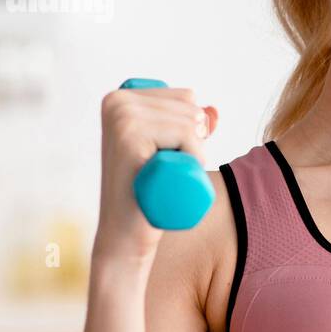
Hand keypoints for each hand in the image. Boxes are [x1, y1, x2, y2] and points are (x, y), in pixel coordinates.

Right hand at [93, 86, 217, 263]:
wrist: (125, 235)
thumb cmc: (150, 193)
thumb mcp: (169, 150)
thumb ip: (189, 125)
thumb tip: (214, 111)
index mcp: (121, 97)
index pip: (186, 96)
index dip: (192, 129)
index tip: (164, 157)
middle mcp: (116, 101)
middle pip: (191, 109)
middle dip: (193, 143)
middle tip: (161, 172)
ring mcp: (120, 118)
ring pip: (191, 124)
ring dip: (192, 155)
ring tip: (161, 176)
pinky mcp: (129, 139)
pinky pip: (187, 135)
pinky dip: (192, 158)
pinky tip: (164, 177)